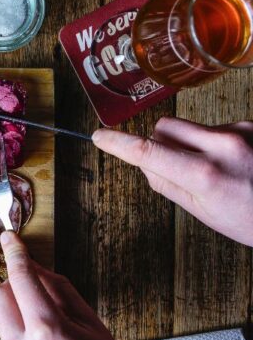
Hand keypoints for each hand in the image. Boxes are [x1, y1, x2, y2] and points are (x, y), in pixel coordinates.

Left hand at [0, 232, 161, 339]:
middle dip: (15, 288)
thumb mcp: (92, 324)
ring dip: (20, 317)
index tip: (8, 238)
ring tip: (50, 338)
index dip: (15, 254)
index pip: (22, 279)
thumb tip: (36, 268)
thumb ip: (60, 291)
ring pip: (2, 321)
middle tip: (39, 297)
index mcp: (48, 330)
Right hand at [92, 118, 252, 246]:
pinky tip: (238, 164)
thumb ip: (170, 184)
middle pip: (165, 127)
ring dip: (194, 144)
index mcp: (206, 174)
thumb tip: (147, 164)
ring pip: (192, 127)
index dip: (118, 144)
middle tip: (175, 166)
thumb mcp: (206, 213)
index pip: (147, 151)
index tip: (100, 137)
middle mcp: (224, 145)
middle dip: (160, 142)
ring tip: (220, 171)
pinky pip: (218, 127)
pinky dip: (218, 143)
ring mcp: (243, 130)